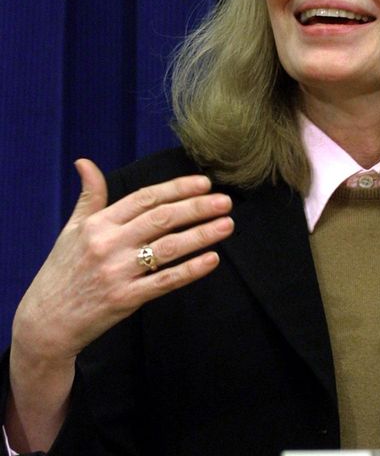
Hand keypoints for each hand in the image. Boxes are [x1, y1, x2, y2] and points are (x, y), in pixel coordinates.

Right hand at [7, 158, 234, 451]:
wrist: (45, 324)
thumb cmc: (62, 271)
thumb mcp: (72, 230)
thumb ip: (89, 196)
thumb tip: (85, 162)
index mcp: (99, 224)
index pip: (145, 198)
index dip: (177, 188)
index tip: (205, 183)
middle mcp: (109, 244)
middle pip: (162, 219)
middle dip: (197, 208)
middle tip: (226, 201)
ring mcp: (118, 273)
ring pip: (168, 248)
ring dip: (201, 235)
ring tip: (227, 225)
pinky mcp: (125, 300)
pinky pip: (165, 282)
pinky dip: (190, 270)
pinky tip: (212, 259)